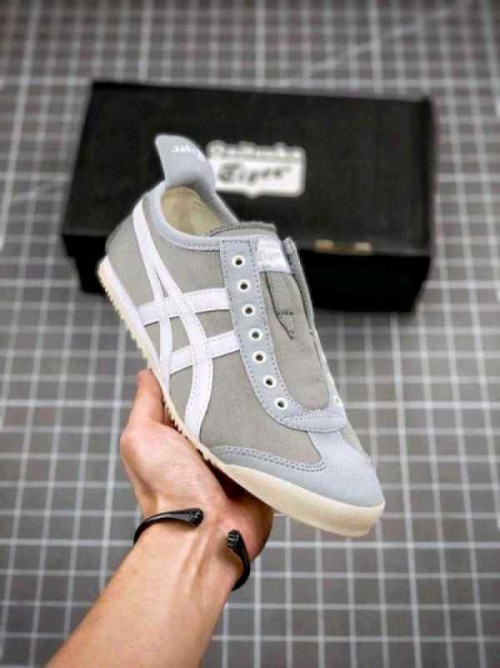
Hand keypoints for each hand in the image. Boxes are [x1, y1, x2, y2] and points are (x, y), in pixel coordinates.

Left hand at [120, 370, 272, 561]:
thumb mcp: (142, 437)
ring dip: (254, 406)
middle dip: (230, 385)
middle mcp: (205, 442)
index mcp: (177, 434)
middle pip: (221, 402)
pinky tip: (281, 407)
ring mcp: (235, 455)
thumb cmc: (167, 489)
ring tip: (266, 377)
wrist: (204, 534)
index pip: (188, 391)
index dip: (196, 370)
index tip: (210, 344)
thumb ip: (145, 404)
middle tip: (244, 355)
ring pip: (248, 419)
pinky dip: (274, 428)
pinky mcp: (260, 467)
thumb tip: (147, 371)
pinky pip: (271, 441)